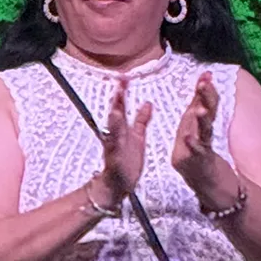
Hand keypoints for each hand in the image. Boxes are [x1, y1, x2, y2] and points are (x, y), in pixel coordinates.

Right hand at [94, 79, 151, 206]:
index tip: (125, 76)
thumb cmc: (127, 161)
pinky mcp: (114, 160)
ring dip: (114, 118)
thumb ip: (141, 120)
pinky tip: (115, 136)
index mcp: (122, 129)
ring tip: (116, 106)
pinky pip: (114, 150)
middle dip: (117, 98)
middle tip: (119, 82)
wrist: (117, 184)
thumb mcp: (137, 137)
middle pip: (115, 113)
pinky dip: (114, 142)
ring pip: (112, 130)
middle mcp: (115, 135)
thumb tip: (147, 103)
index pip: (122, 106)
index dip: (123, 91)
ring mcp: (113, 147)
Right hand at [170, 73, 235, 204]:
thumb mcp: (205, 139)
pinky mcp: (197, 167)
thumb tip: (208, 86)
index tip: (207, 74)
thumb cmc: (209, 167)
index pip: (192, 110)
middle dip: (200, 99)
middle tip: (205, 81)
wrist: (216, 196)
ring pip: (194, 132)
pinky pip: (195, 153)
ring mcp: (187, 157)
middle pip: (191, 118)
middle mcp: (182, 145)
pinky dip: (193, 144)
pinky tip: (192, 136)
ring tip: (203, 102)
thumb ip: (206, 114)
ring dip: (199, 116)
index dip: (201, 93)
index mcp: (184, 137)